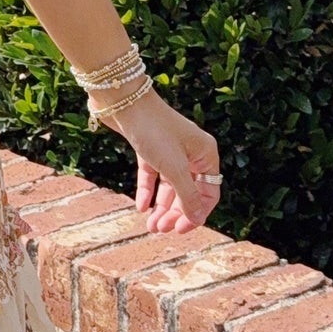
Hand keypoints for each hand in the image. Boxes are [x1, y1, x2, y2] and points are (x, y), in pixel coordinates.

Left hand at [120, 89, 223, 235]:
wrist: (124, 101)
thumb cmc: (154, 130)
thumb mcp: (174, 168)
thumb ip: (187, 195)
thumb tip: (197, 219)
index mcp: (206, 154)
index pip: (208, 192)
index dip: (196, 213)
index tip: (181, 230)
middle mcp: (191, 152)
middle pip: (187, 191)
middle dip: (174, 212)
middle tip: (159, 229)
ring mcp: (170, 150)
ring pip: (169, 185)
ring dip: (161, 206)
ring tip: (150, 225)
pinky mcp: (150, 148)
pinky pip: (152, 175)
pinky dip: (147, 190)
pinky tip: (141, 207)